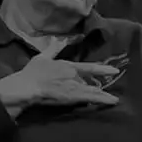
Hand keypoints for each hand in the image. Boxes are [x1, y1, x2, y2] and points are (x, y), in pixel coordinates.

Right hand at [0, 56, 120, 117]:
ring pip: (93, 92)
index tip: (115, 70)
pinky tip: (109, 102)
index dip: (103, 69)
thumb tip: (59, 39)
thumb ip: (53, 48)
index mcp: (68, 66)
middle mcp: (74, 76)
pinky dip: (100, 100)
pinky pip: (89, 99)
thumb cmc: (32, 72)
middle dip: (103, 86)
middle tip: (114, 91)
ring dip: (103, 96)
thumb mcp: (42, 57)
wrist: (27, 87)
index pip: (89, 67)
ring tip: (113, 99)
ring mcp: (73, 88)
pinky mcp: (71, 98)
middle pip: (92, 82)